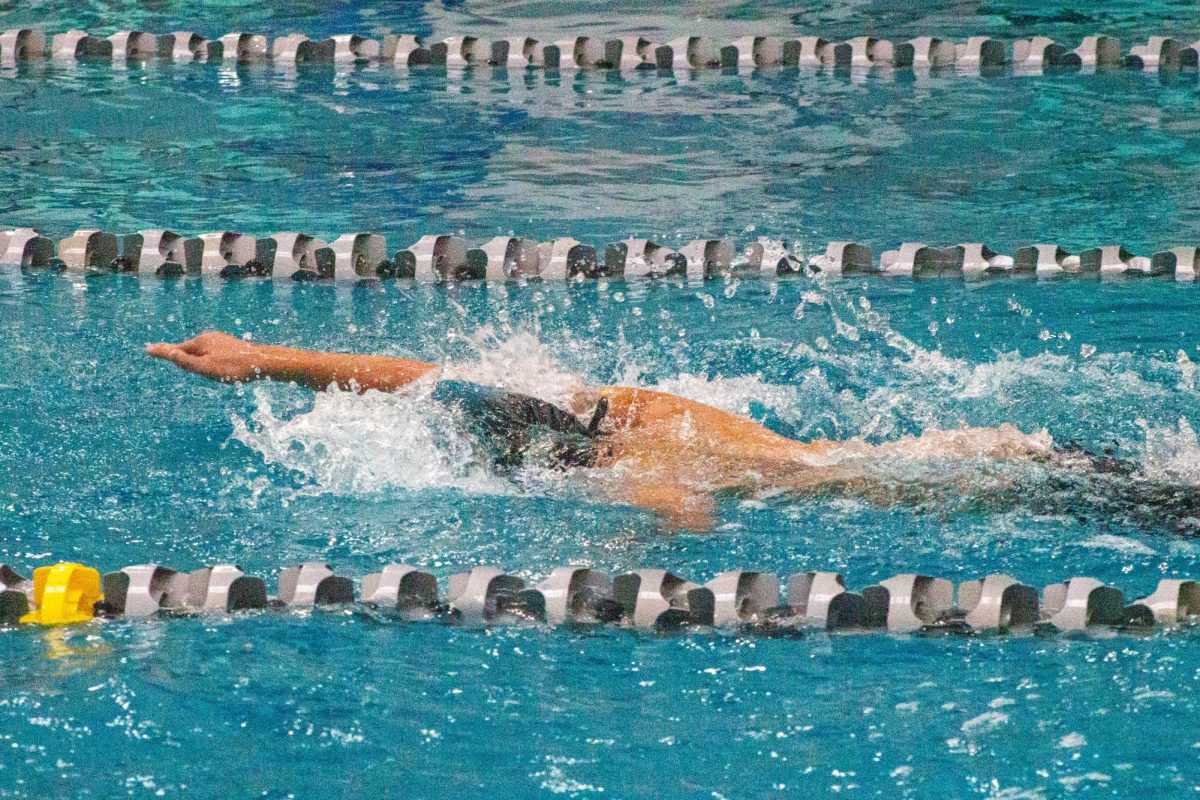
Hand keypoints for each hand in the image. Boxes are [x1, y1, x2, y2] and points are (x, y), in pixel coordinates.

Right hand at [147, 331, 263, 382]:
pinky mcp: (229, 346)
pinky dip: (208, 361)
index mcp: (200, 342)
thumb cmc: (234, 368)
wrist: (262, 363)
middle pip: (188, 351)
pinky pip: (212, 354)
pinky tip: (219, 367)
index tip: (147, 349)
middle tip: (185, 364)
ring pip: (201, 353)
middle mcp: (208, 337)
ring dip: (198, 362)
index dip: (163, 352)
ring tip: (208, 371)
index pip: (176, 349)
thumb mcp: (206, 368)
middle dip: (185, 360)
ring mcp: (219, 340)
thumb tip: (168, 352)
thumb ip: (186, 361)